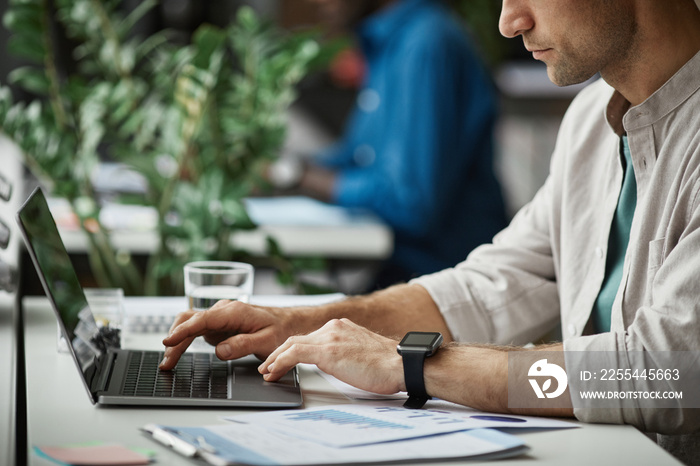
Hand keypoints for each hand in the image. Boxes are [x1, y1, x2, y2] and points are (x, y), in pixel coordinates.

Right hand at [159, 299, 301, 369]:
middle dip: (175, 340)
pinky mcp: (218, 324)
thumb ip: (243, 345)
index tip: (169, 341)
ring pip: (190, 324)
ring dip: (177, 340)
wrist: (287, 322)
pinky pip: (196, 329)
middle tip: (166, 363)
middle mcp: (223, 310)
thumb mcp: (267, 341)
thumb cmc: (279, 330)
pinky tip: (177, 353)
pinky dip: (184, 340)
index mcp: (234, 312)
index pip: (202, 319)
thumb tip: (220, 351)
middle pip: (190, 321)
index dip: (183, 330)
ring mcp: (219, 316)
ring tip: (168, 361)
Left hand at [258, 318, 404, 394]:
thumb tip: (335, 364)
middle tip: (268, 366)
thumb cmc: (388, 365)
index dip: (291, 349)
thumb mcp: (361, 353)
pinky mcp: (328, 351)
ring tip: (267, 372)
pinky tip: (274, 372)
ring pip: (291, 344)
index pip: (309, 337)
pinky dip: (280, 362)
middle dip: (278, 353)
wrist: (401, 364)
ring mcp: (330, 337)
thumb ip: (344, 353)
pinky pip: (294, 354)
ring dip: (275, 359)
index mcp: (342, 327)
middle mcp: (334, 327)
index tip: (282, 360)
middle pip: (297, 338)